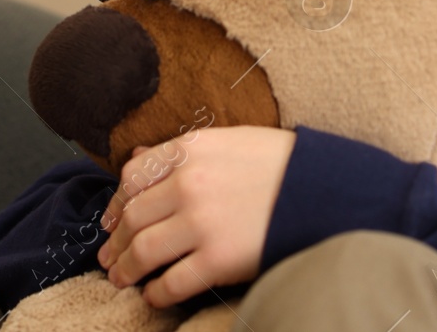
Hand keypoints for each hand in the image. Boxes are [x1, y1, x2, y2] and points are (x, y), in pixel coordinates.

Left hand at [94, 125, 294, 308]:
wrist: (326, 190)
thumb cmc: (283, 164)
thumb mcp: (230, 140)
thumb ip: (184, 151)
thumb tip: (140, 157)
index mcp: (191, 150)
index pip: (133, 177)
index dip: (116, 203)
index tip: (112, 220)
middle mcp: (188, 184)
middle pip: (132, 217)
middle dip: (116, 241)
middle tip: (109, 255)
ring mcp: (201, 223)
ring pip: (143, 250)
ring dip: (126, 268)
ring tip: (121, 277)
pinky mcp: (217, 260)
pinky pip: (172, 282)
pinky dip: (156, 293)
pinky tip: (153, 295)